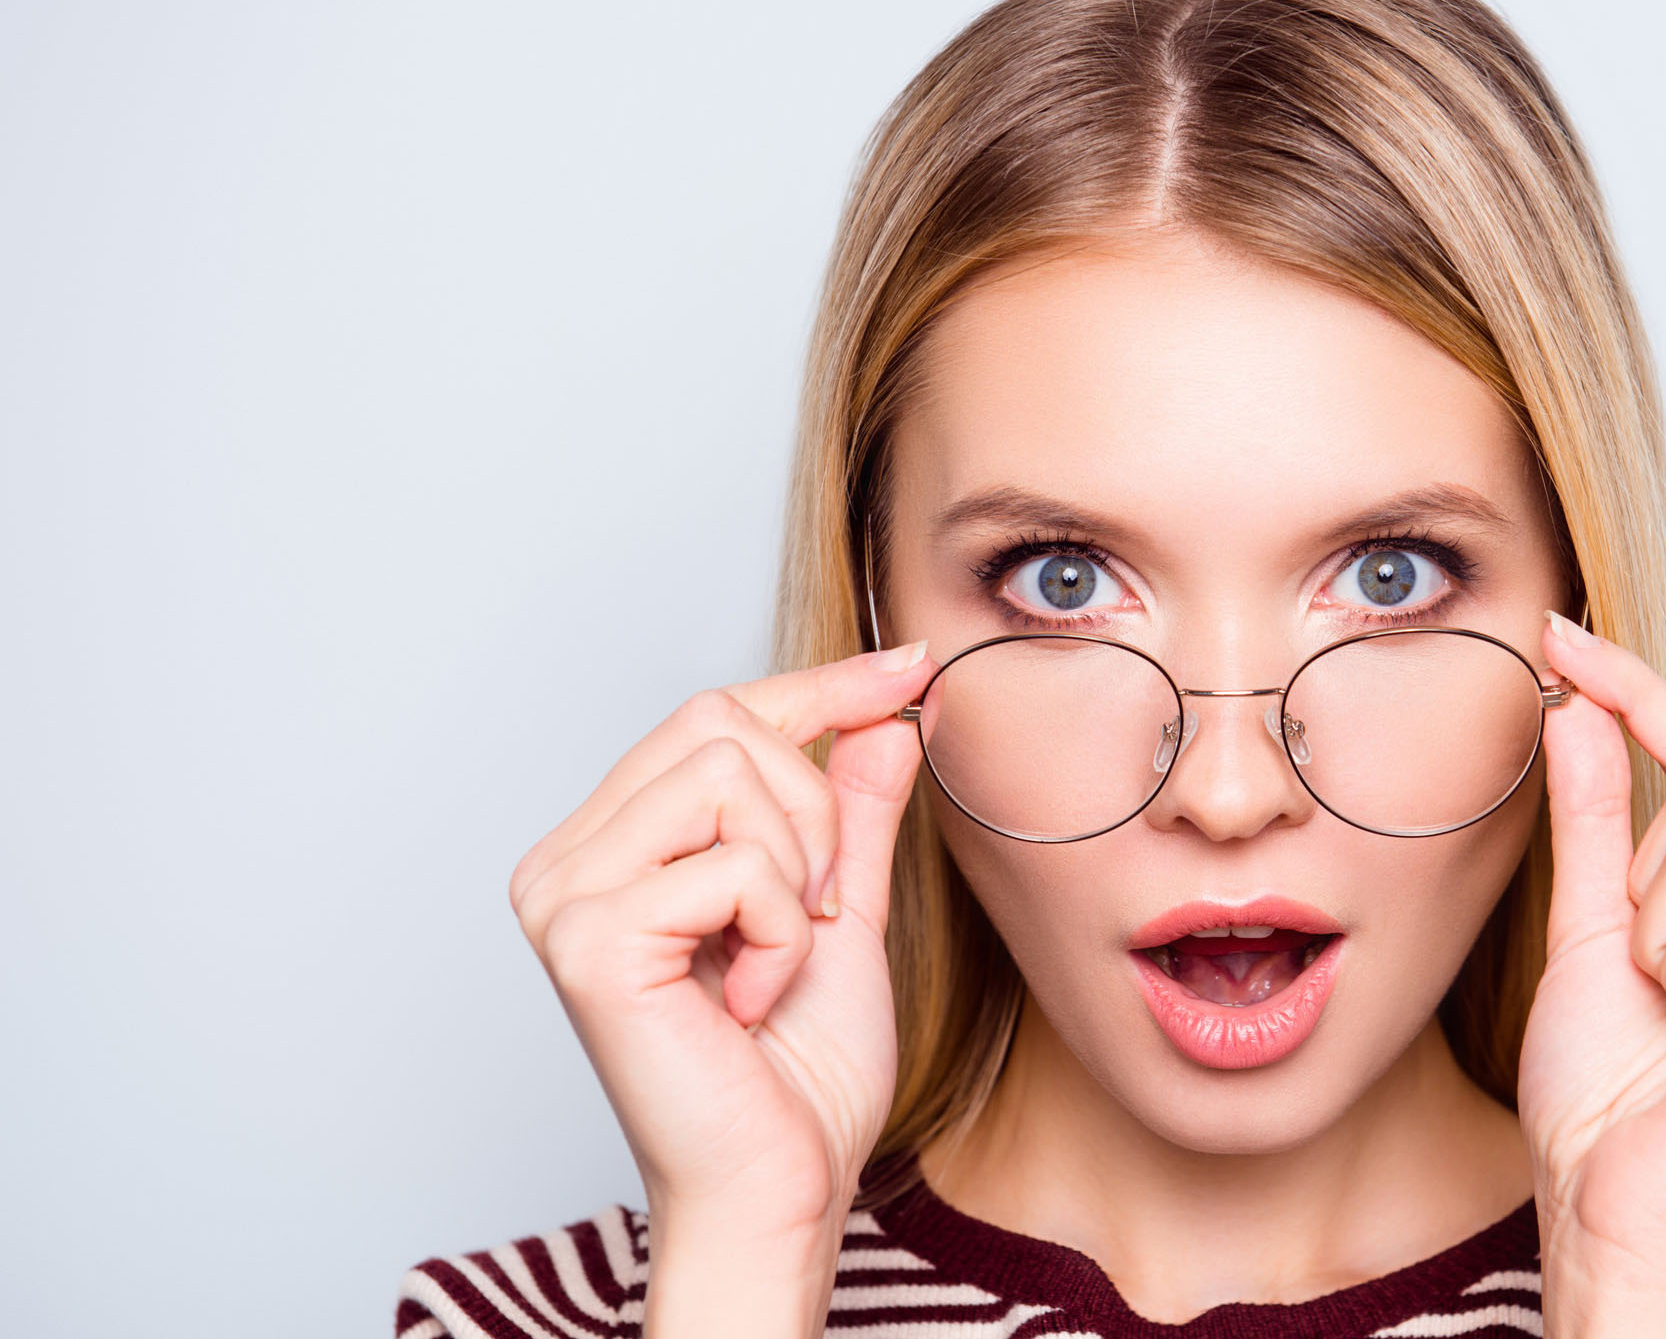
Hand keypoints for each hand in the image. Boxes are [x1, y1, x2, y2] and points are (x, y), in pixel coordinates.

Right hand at [506, 642, 932, 1251]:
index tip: (909, 668)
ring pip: (728, 772)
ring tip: (778, 958)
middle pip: (721, 722)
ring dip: (797, 872)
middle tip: (817, 911)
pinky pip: (732, 861)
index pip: (714, 715)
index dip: (821, 686)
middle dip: (814, 809)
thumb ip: (852, 812)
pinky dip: (780, 930)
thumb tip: (886, 712)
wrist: (783, 1186)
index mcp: (612, 847)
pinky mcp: (588, 938)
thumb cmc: (798, 1076)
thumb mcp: (842, 911)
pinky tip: (751, 999)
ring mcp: (565, 896)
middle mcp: (567, 861)